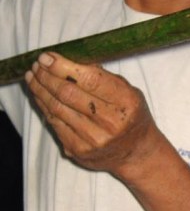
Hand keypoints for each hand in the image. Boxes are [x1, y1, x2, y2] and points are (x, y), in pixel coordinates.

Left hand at [25, 52, 162, 175]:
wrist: (136, 153)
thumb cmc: (131, 116)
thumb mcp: (129, 92)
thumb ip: (103, 77)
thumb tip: (67, 61)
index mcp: (126, 103)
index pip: (90, 80)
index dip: (63, 67)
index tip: (46, 57)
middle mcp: (111, 123)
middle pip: (68, 94)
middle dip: (47, 76)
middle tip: (37, 65)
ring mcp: (94, 139)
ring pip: (57, 108)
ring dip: (40, 90)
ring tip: (33, 77)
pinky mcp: (79, 150)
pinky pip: (55, 124)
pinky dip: (44, 106)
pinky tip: (40, 95)